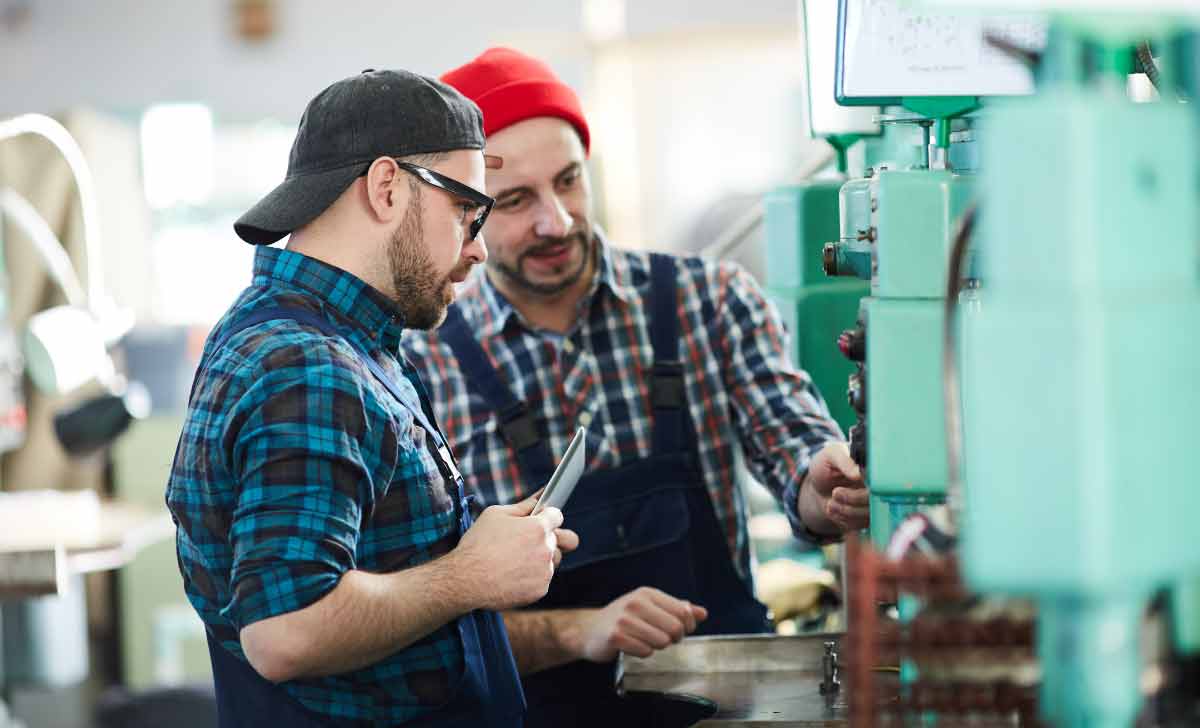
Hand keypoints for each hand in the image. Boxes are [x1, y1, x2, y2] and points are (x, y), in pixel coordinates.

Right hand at [451, 493, 575, 610]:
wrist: (465, 579)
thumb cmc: (478, 544)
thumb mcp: (496, 515)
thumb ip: (524, 505)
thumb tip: (542, 493)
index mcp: (538, 527)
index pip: (558, 515)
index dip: (547, 517)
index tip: (539, 521)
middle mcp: (546, 549)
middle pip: (567, 539)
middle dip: (555, 537)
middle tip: (535, 541)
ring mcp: (545, 571)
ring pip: (553, 561)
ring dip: (541, 559)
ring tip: (515, 560)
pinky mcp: (540, 590)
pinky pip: (543, 580)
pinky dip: (531, 578)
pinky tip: (511, 575)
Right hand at [577, 587, 707, 661]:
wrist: (589, 629)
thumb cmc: (623, 619)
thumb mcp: (650, 607)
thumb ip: (677, 609)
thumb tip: (702, 613)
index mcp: (647, 593)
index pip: (683, 612)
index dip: (686, 627)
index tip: (676, 631)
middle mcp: (636, 603)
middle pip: (675, 629)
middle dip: (672, 639)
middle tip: (659, 638)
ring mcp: (624, 619)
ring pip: (661, 642)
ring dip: (656, 647)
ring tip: (643, 641)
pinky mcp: (616, 637)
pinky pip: (645, 652)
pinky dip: (642, 653)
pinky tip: (631, 646)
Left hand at [798, 441, 868, 534]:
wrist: (817, 485)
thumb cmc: (825, 465)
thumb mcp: (831, 455)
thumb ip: (844, 461)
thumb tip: (858, 473)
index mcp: (873, 469)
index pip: (881, 481)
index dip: (866, 485)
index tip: (849, 482)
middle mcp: (877, 488)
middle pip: (876, 501)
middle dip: (853, 499)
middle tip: (834, 493)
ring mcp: (872, 504)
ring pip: (867, 516)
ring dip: (845, 511)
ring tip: (830, 503)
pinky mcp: (864, 519)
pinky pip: (859, 525)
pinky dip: (842, 519)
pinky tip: (832, 509)